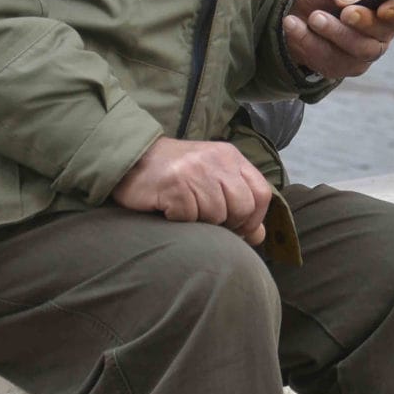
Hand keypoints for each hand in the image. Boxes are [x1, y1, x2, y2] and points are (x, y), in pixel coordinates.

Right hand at [110, 137, 270, 244]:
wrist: (132, 159)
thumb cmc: (175, 175)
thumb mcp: (212, 181)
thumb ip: (238, 203)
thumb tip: (258, 236)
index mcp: (230, 157)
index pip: (262, 194)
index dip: (254, 219)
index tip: (239, 230)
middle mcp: (217, 160)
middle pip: (242, 208)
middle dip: (228, 224)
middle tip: (206, 221)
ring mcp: (195, 170)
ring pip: (216, 215)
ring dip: (200, 222)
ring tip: (184, 210)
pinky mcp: (174, 184)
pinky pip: (189, 217)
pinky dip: (179, 220)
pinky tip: (169, 208)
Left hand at [282, 0, 393, 81]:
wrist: (299, 12)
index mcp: (386, 4)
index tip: (384, 9)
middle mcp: (381, 33)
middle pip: (381, 36)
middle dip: (361, 23)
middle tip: (343, 11)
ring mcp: (363, 54)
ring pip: (356, 52)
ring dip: (332, 33)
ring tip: (313, 17)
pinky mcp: (342, 68)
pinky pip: (329, 61)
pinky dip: (308, 42)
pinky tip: (294, 25)